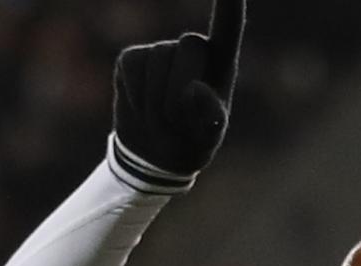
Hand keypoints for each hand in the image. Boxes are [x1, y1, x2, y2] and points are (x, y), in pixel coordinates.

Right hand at [111, 0, 245, 176]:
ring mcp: (160, 51)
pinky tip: (141, 109)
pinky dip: (135, 98)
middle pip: (191, 46)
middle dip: (182, 90)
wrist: (154, 155)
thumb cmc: (190, 142)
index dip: (229, 1)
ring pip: (158, 62)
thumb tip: (193, 89)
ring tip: (159, 121)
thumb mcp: (207, 139)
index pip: (229, 25)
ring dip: (156, 103)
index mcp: (221, 63)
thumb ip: (209, 118)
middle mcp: (192, 48)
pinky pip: (133, 69)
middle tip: (177, 124)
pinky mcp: (131, 59)